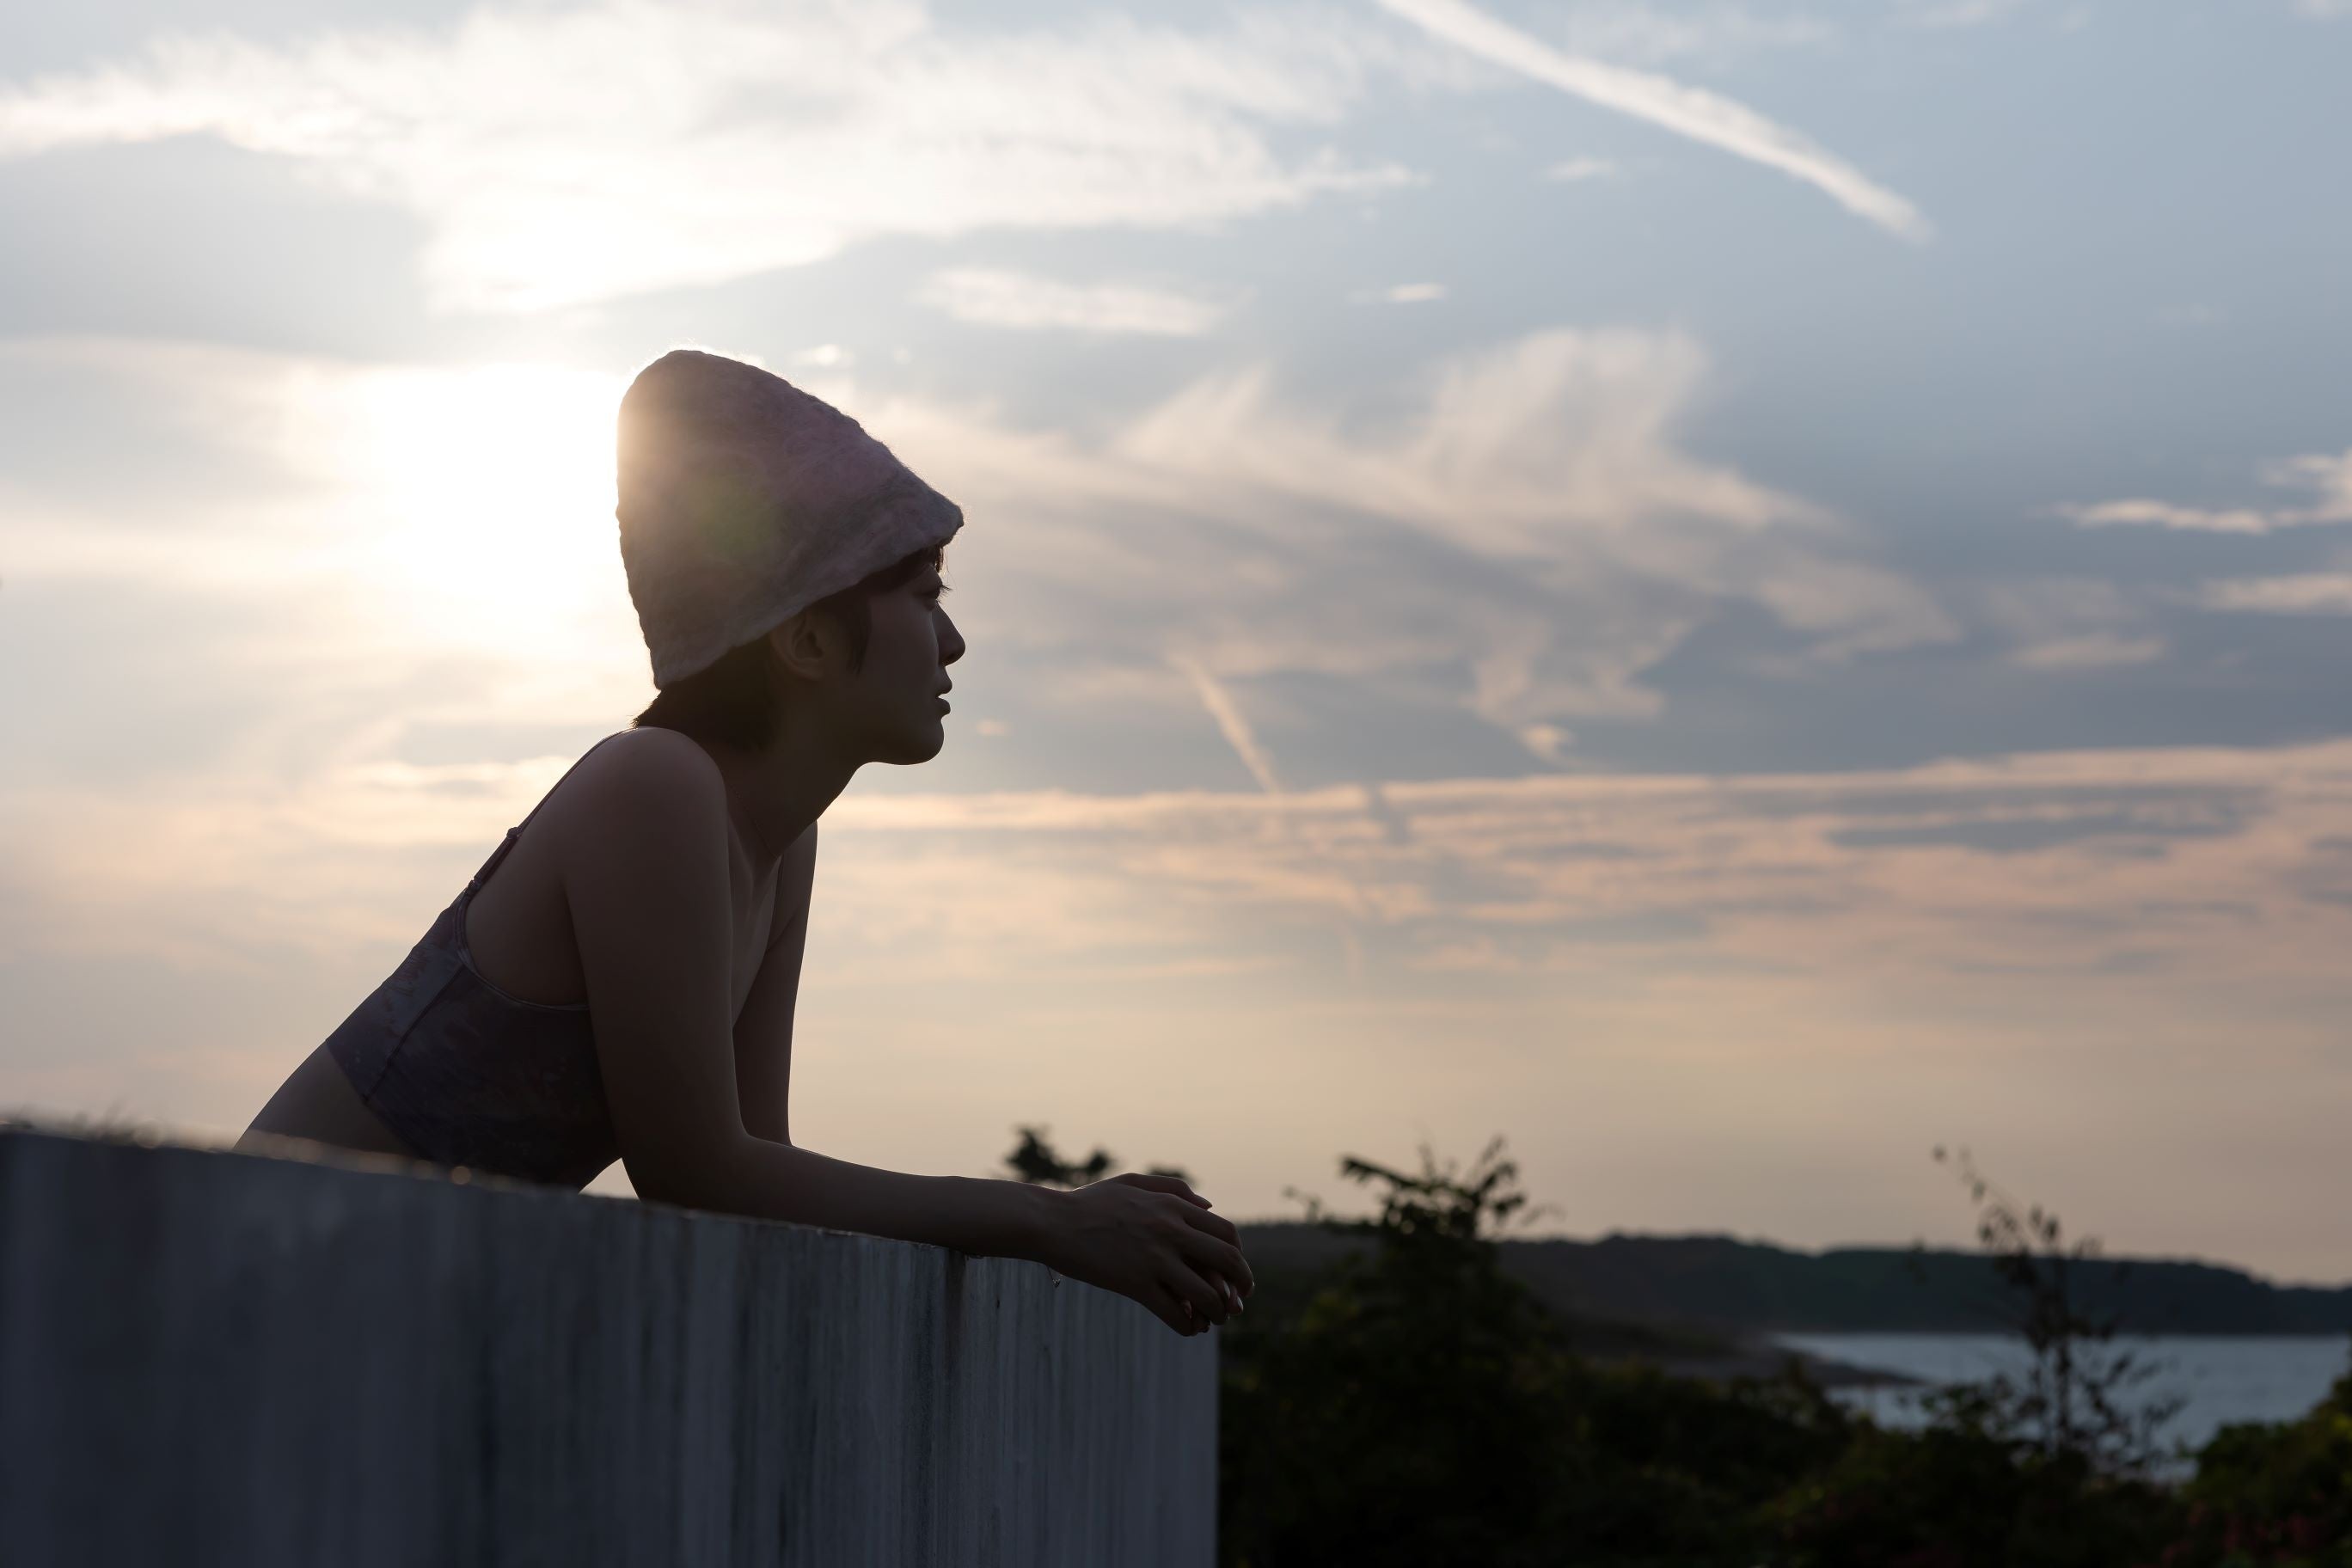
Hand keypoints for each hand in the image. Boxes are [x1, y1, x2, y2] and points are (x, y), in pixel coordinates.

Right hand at [1037, 1172, 1255, 1336]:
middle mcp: (1170, 1230)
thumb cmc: (1090, 1203)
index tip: (1237, 1274)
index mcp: (1173, 1206)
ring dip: (1218, 1312)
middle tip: (1240, 1302)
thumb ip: (1174, 1189)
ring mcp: (1154, 1258)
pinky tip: (1188, 1329)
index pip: (1226, 1233)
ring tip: (1217, 1320)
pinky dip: (1188, 1325)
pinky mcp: (1134, 1283)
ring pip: (1206, 1293)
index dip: (1240, 1258)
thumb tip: (1209, 1206)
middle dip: (1242, 1285)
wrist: (1051, 1222)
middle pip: (1227, 1260)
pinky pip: (1174, 1312)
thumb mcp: (1133, 1183)